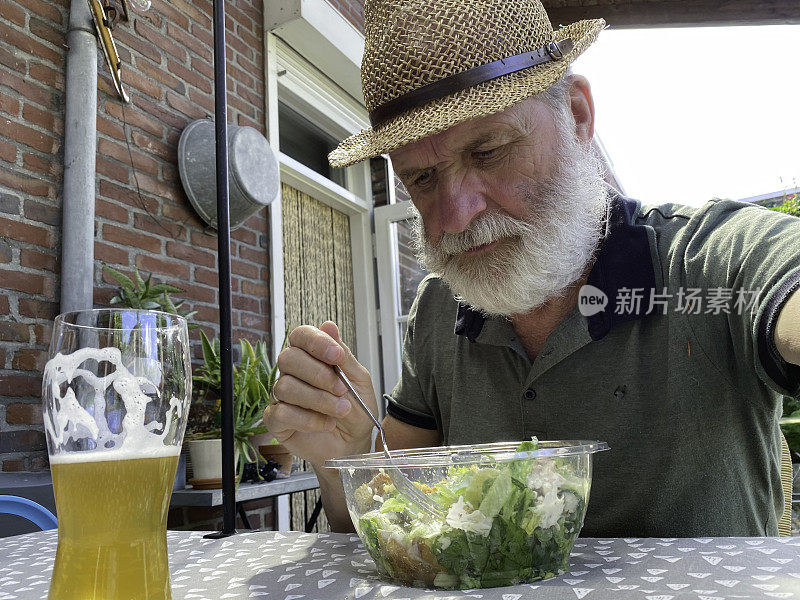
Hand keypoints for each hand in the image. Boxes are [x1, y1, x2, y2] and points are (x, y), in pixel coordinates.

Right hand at [263, 321, 375, 469]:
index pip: (300, 336)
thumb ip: (343, 356)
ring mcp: (281, 396)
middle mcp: (292, 373)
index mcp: (311, 357)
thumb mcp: (359, 380)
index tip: (336, 356)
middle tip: (342, 390)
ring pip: (286, 387)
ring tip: (341, 410)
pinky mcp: (276, 420)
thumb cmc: (356, 410)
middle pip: (288, 358)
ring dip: (319, 399)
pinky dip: (309, 419)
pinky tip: (327, 424)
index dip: (316, 342)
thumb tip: (329, 325)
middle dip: (319, 375)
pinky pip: (282, 413)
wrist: (354, 444)